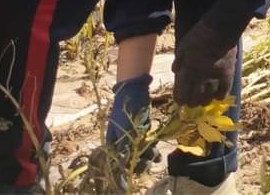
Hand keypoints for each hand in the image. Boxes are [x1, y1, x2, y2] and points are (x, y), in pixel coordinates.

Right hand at [88, 74, 153, 192]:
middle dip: (138, 164)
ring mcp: (132, 136)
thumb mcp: (124, 129)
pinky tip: (156, 154)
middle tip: (147, 166)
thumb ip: (125, 146)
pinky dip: (151, 150)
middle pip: (129, 159)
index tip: (130, 179)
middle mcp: (121, 141)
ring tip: (155, 160)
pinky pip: (146, 144)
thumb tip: (125, 162)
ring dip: (147, 158)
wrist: (133, 90)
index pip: (117, 162)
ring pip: (139, 152)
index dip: (123, 171)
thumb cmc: (125, 109)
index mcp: (112, 142)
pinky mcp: (141, 130)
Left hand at [171, 22, 236, 105]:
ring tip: (203, 100)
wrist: (221, 29)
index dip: (180, 99)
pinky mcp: (227, 75)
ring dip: (203, 101)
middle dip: (191, 102)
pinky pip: (223, 92)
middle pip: (194, 99)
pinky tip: (216, 95)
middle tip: (191, 102)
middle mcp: (200, 76)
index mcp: (188, 69)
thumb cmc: (200, 35)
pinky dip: (219, 96)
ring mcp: (215, 76)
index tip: (180, 101)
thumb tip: (175, 72)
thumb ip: (178, 60)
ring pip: (208, 99)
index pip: (182, 92)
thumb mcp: (183, 45)